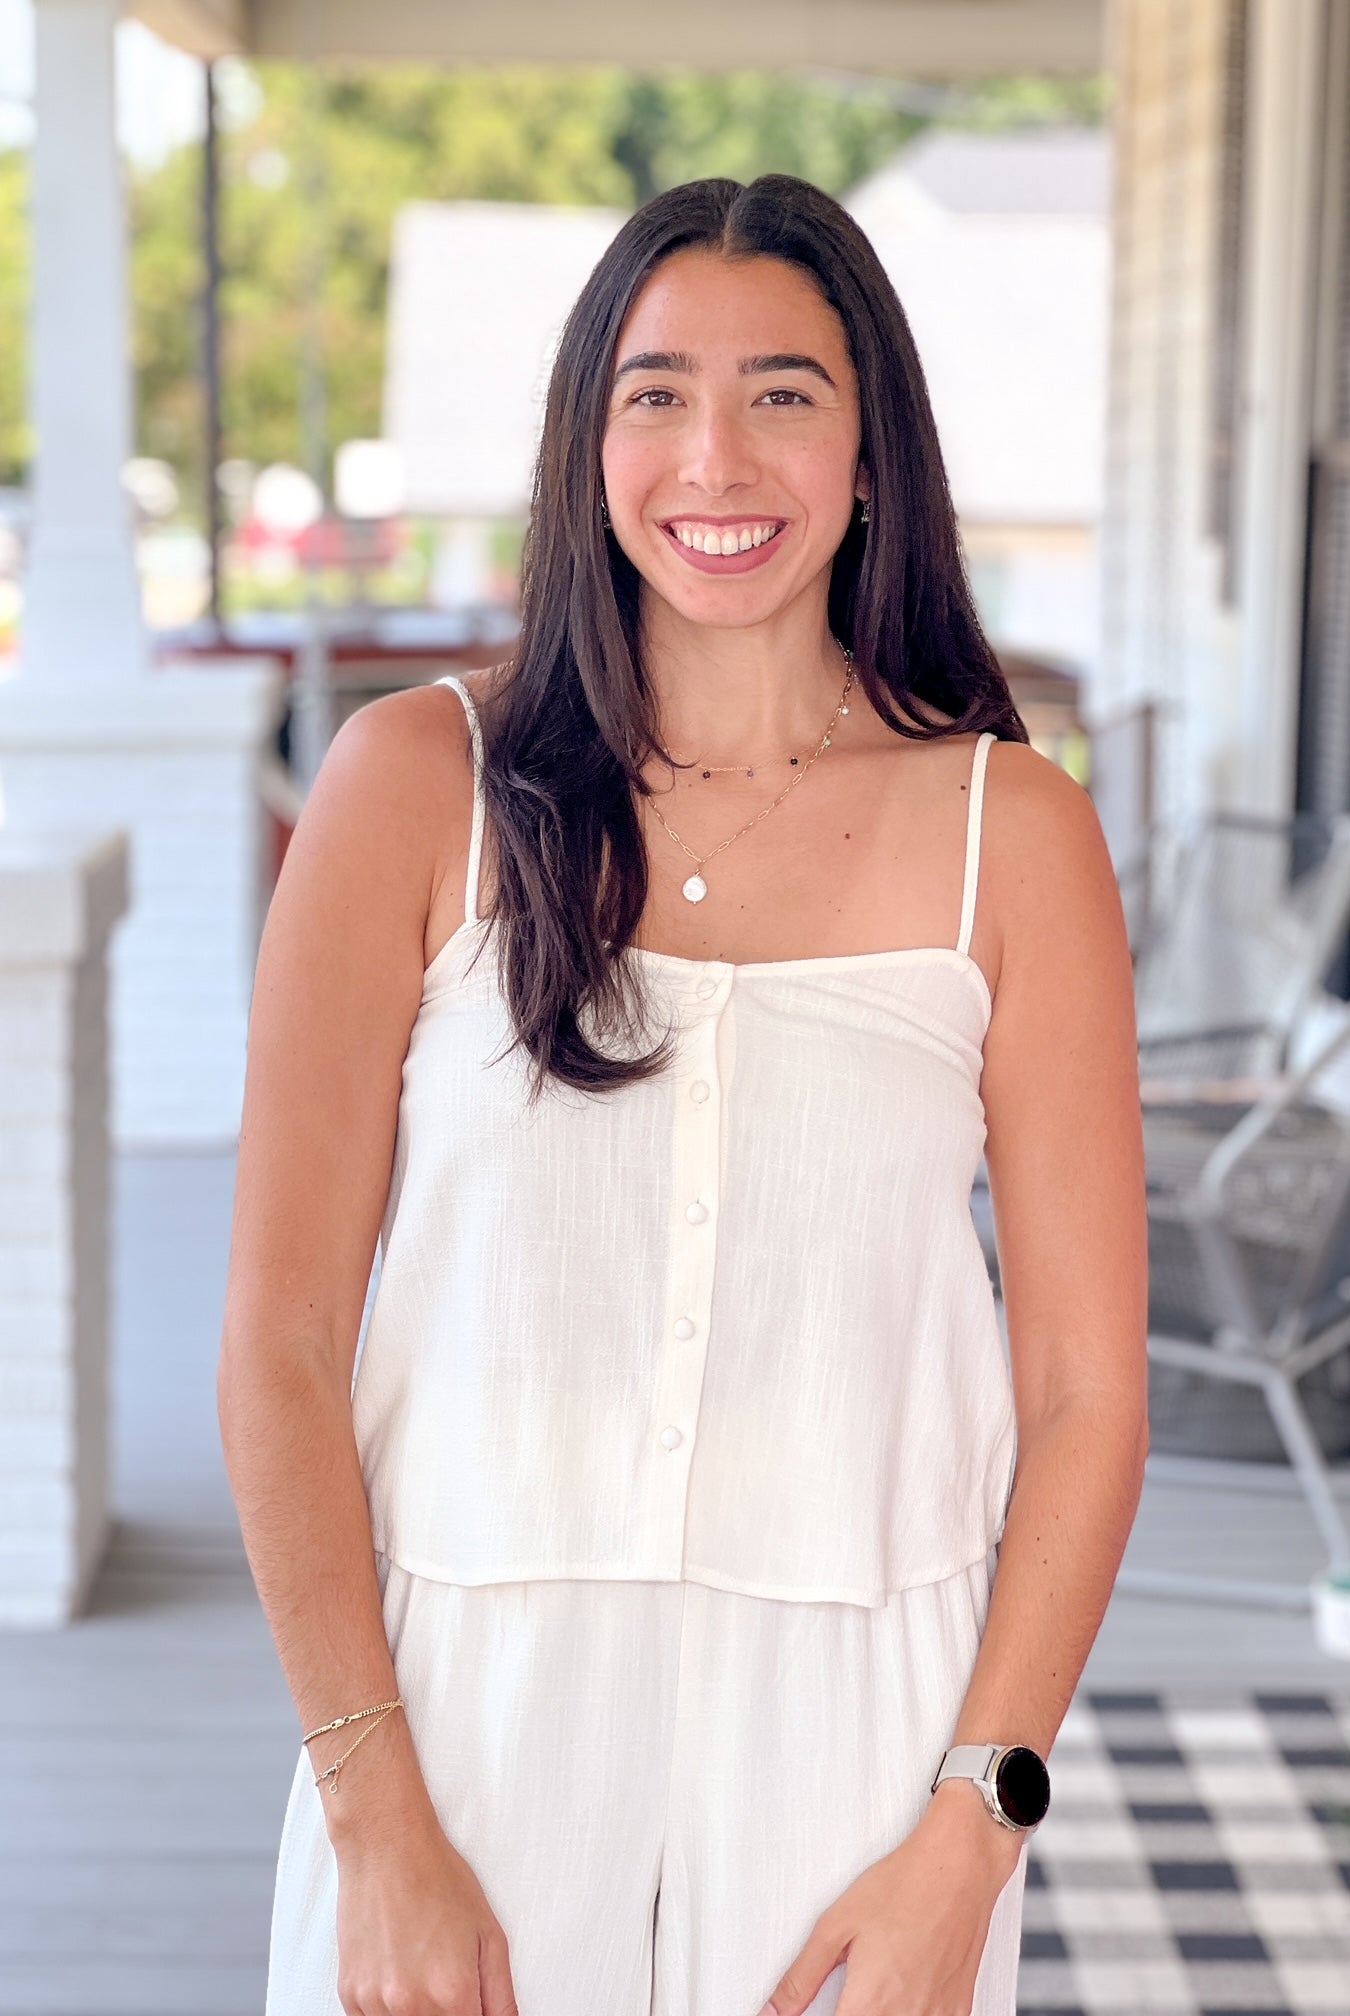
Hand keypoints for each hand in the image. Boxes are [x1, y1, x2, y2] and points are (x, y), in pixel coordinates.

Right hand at [333, 1807, 518, 2015]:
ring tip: (420, 1968)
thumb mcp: (489, 1934)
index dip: (472, 2015)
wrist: (386, 1847)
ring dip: (416, 2011)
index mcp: (452, 1993)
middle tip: (443, 1977)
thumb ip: (501, 1995)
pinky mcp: (350, 1995)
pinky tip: (397, 1969)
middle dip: (447, 2011)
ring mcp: (376, 2002)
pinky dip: (388, 2006)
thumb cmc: (436, 1878)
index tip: (469, 2003)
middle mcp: (411, 2005)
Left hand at [756, 1785, 1024, 2015]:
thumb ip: (801, 1977)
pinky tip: (901, 1998)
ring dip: (879, 2015)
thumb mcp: (836, 1926)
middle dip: (848, 2014)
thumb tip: (774, 2009)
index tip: (814, 2011)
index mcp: (869, 2002)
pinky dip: (910, 2015)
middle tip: (846, 1995)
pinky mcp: (958, 2009)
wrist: (957, 1866)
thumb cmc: (904, 1886)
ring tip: (871, 1993)